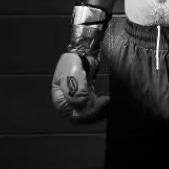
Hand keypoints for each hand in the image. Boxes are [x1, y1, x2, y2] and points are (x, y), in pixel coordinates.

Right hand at [50, 3, 111, 122]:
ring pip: (88, 112)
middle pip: (82, 116)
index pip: (74, 115)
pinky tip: (106, 101)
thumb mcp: (72, 77)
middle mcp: (68, 103)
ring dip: (99, 110)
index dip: (87, 114)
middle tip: (106, 104)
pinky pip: (92, 106)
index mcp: (60, 100)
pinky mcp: (85, 96)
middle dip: (95, 112)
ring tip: (108, 103)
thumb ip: (76, 92)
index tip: (99, 105)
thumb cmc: (73, 62)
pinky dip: (99, 106)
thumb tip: (82, 104)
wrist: (81, 52)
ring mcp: (76, 100)